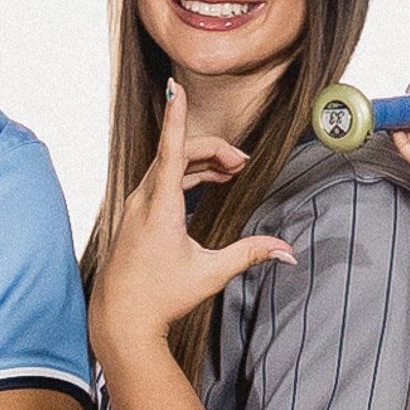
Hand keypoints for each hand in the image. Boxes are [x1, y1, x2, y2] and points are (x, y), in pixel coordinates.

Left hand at [85, 80, 286, 360]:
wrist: (121, 321)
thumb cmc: (162, 299)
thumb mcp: (211, 273)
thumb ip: (250, 254)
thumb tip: (288, 251)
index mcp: (159, 207)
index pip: (170, 150)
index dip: (176, 117)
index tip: (176, 89)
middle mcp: (141, 200)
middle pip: (175, 154)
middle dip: (213, 150)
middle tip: (242, 164)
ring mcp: (133, 207)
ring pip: (166, 167)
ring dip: (199, 163)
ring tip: (230, 171)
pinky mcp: (132, 216)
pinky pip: (158, 181)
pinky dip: (183, 176)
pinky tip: (206, 183)